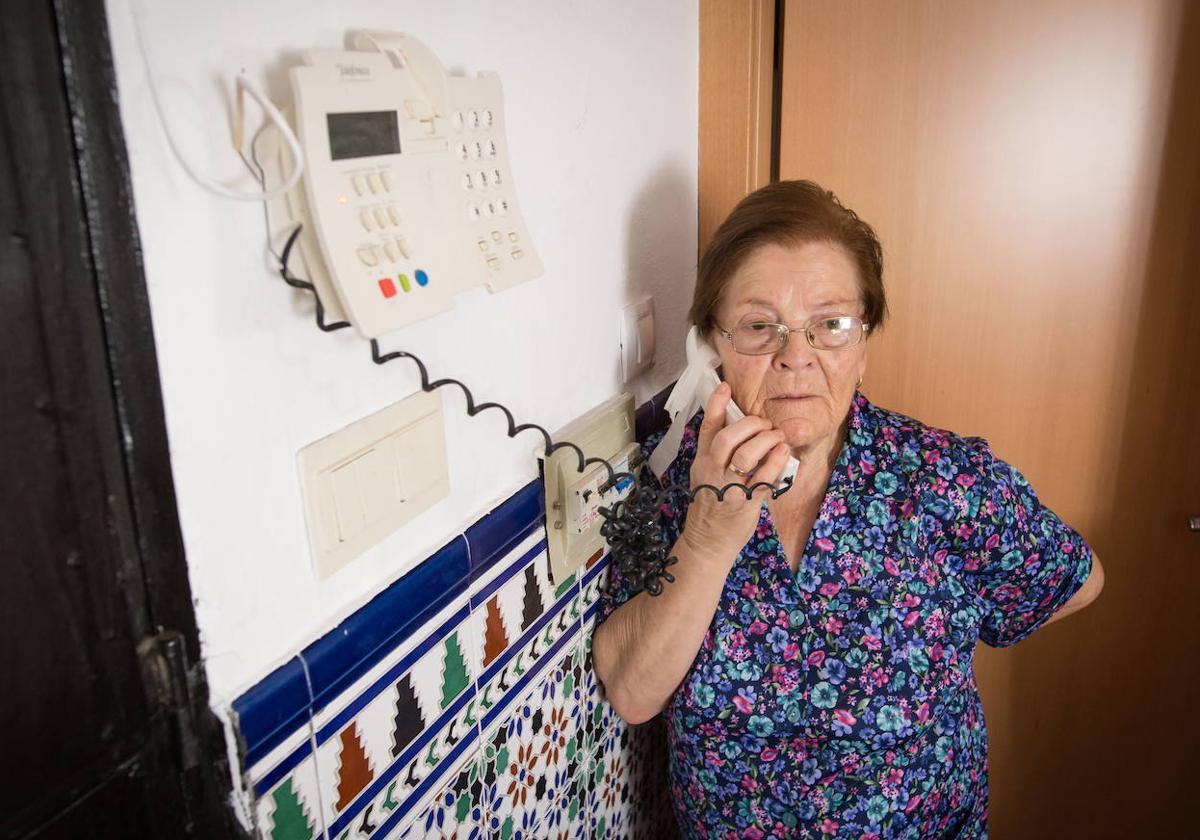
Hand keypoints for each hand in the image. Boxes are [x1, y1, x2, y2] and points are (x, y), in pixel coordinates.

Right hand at [680, 382, 791, 561]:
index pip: (706, 429)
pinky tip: (783, 452)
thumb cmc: (712, 504)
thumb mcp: (706, 474)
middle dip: (750, 425)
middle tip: (764, 424)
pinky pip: (764, 476)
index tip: (724, 386)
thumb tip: (739, 427)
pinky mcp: (746, 502)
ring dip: (766, 440)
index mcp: (702, 462)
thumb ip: (717, 452)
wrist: (708, 540)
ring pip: (746, 454)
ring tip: (776, 437)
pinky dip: (776, 461)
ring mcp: (729, 487)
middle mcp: (712, 472)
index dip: (715, 406)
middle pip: (727, 438)